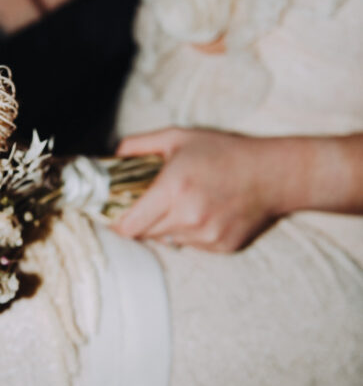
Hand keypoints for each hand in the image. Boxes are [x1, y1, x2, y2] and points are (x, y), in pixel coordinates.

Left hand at [112, 128, 286, 252]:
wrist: (274, 174)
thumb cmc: (225, 152)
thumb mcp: (178, 138)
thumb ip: (138, 145)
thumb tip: (110, 156)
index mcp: (173, 189)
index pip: (128, 226)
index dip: (116, 222)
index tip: (115, 213)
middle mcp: (189, 217)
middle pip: (144, 235)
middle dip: (141, 220)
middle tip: (148, 202)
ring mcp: (207, 236)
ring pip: (167, 240)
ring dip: (166, 226)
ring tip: (183, 202)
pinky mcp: (222, 247)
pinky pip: (191, 245)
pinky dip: (190, 232)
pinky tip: (204, 211)